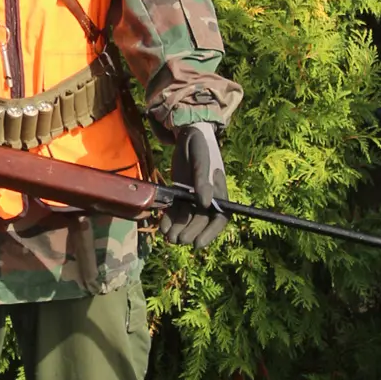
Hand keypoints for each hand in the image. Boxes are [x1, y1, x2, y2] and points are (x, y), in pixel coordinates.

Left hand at [161, 123, 228, 249]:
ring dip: (178, 229)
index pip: (218, 219)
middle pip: (200, 222)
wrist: (188, 134)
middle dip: (189, 233)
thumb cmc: (201, 146)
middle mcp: (207, 199)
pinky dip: (169, 219)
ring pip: (186, 219)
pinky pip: (175, 211)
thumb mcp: (202, 160)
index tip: (197, 245)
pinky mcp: (180, 194)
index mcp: (219, 193)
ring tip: (167, 236)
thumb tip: (205, 203)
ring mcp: (192, 197)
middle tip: (176, 239)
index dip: (209, 234)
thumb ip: (203, 181)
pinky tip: (161, 226)